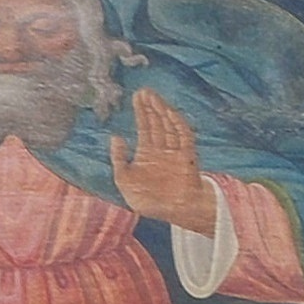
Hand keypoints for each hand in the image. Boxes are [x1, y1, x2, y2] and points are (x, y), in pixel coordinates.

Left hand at [109, 90, 213, 233]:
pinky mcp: (187, 155)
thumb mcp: (124, 181)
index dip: (141, 112)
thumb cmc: (149, 201)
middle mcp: (161, 149)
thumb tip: (115, 137)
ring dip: (161, 111)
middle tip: (143, 90)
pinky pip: (184, 136)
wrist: (173, 213)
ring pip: (168, 126)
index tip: (136, 96)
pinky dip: (177, 124)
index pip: (145, 127)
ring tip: (153, 96)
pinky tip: (169, 112)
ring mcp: (175, 151)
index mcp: (147, 154)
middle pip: (156, 123)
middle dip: (150, 107)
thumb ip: (118, 159)